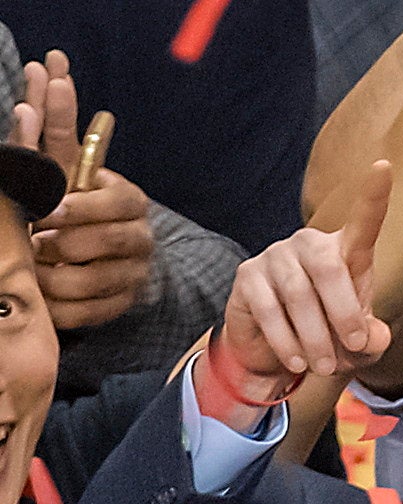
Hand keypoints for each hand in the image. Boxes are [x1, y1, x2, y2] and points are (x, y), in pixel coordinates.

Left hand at [17, 55, 150, 329]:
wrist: (111, 254)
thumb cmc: (76, 198)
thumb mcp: (65, 160)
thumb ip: (54, 120)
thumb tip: (48, 65)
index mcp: (130, 200)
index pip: (113, 203)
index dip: (78, 208)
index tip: (47, 211)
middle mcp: (140, 237)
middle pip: (103, 242)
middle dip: (63, 243)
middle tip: (35, 241)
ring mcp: (135, 274)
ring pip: (93, 281)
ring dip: (57, 277)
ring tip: (34, 267)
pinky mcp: (123, 304)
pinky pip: (92, 311)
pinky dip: (64, 306)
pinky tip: (44, 296)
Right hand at [206, 157, 393, 405]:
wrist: (280, 352)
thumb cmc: (330, 337)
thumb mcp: (360, 346)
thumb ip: (373, 340)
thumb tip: (371, 336)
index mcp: (346, 254)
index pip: (363, 222)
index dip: (373, 197)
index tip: (384, 167)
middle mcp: (309, 246)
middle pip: (327, 267)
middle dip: (343, 313)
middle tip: (351, 348)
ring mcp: (276, 257)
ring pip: (297, 294)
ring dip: (315, 338)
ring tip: (323, 366)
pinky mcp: (248, 276)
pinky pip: (268, 310)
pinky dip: (287, 342)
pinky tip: (296, 361)